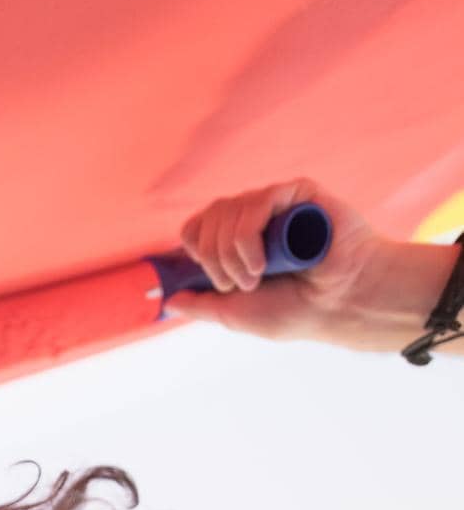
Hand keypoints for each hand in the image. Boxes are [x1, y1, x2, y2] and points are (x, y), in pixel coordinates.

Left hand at [170, 177, 381, 343]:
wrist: (341, 304)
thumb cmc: (296, 312)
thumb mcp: (234, 315)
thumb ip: (200, 305)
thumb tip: (168, 300)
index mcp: (238, 242)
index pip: (195, 229)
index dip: (199, 253)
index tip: (222, 284)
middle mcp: (254, 219)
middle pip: (206, 220)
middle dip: (215, 261)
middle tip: (244, 284)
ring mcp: (275, 205)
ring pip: (225, 211)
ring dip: (233, 255)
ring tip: (258, 276)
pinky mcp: (297, 194)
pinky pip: (255, 202)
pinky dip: (249, 238)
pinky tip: (265, 262)